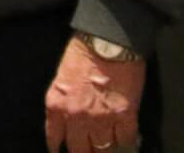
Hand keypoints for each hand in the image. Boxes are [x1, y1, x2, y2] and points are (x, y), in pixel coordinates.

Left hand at [44, 37, 143, 151]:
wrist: (107, 41)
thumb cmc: (83, 53)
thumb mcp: (61, 78)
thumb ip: (63, 103)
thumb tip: (69, 122)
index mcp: (57, 105)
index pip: (55, 139)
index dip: (60, 150)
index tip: (63, 152)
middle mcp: (76, 117)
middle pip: (80, 151)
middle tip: (89, 152)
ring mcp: (101, 119)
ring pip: (104, 151)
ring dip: (107, 151)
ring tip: (109, 149)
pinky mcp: (125, 117)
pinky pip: (126, 142)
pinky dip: (128, 145)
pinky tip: (128, 146)